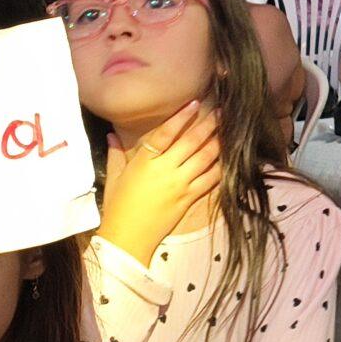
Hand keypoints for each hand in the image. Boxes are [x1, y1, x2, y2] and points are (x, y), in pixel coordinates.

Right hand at [99, 101, 221, 266]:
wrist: (128, 238)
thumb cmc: (117, 207)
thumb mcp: (113, 178)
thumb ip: (116, 154)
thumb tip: (111, 134)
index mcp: (145, 162)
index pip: (165, 134)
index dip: (181, 117)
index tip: (194, 103)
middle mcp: (166, 170)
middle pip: (191, 142)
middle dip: (208, 125)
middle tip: (220, 112)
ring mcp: (180, 185)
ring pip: (205, 159)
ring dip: (218, 143)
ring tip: (229, 130)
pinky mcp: (189, 199)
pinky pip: (210, 180)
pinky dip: (220, 167)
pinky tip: (229, 158)